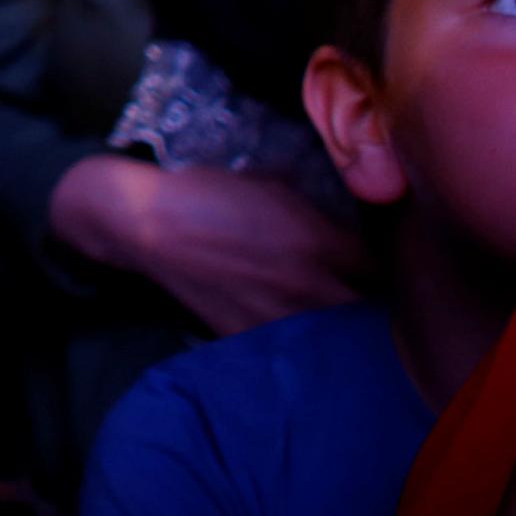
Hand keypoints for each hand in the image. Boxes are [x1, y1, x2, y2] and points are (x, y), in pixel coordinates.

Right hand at [50, 155, 364, 336]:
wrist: (148, 224)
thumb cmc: (209, 194)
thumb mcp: (273, 187)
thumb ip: (320, 214)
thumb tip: (352, 227)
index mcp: (319, 242)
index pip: (386, 270)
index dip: (392, 270)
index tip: (391, 270)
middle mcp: (308, 285)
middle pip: (373, 316)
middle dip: (382, 311)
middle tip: (380, 305)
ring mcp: (280, 318)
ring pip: (339, 342)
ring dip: (347, 335)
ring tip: (346, 327)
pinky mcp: (251, 338)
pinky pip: (296, 353)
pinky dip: (306, 349)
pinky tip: (303, 338)